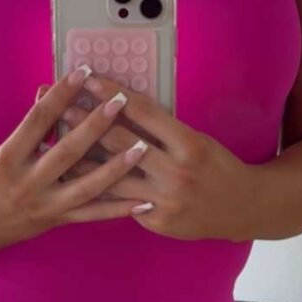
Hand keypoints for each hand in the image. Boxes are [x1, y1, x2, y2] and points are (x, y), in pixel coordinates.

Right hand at [0, 69, 155, 250]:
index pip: (39, 120)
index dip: (61, 95)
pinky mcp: (60, 220)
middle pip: (67, 151)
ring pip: (87, 186)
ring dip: (116, 167)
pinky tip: (144, 200)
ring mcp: (46, 204)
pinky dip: (120, 208)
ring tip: (142, 148)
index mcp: (11, 157)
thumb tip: (49, 89)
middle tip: (120, 101)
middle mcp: (29, 182)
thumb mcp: (5, 147)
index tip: (83, 72)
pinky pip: (94, 215)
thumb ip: (31, 125)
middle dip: (96, 125)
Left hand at [36, 71, 252, 240]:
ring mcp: (165, 201)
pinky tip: (76, 179)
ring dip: (83, 158)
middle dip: (88, 122)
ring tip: (60, 143)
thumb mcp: (197, 139)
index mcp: (189, 144)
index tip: (90, 79)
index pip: (143, 112)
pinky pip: (121, 204)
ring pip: (113, 178)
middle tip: (62, 106)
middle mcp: (176, 172)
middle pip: (121, 143)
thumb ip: (162, 129)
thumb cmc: (216, 165)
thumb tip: (120, 107)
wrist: (242, 208)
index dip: (113, 93)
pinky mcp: (157, 222)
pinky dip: (98, 189)